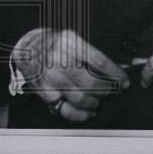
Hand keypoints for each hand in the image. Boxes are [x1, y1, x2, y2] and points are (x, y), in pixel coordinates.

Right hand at [14, 28, 129, 122]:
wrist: (28, 47)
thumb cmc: (55, 43)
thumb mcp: (73, 39)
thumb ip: (92, 54)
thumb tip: (118, 69)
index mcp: (70, 42)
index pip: (100, 62)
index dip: (116, 74)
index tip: (125, 82)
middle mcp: (60, 59)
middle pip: (92, 83)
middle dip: (106, 91)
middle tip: (111, 91)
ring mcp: (51, 77)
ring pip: (81, 98)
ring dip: (95, 103)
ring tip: (99, 101)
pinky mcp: (45, 91)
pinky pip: (66, 109)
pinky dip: (81, 114)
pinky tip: (88, 111)